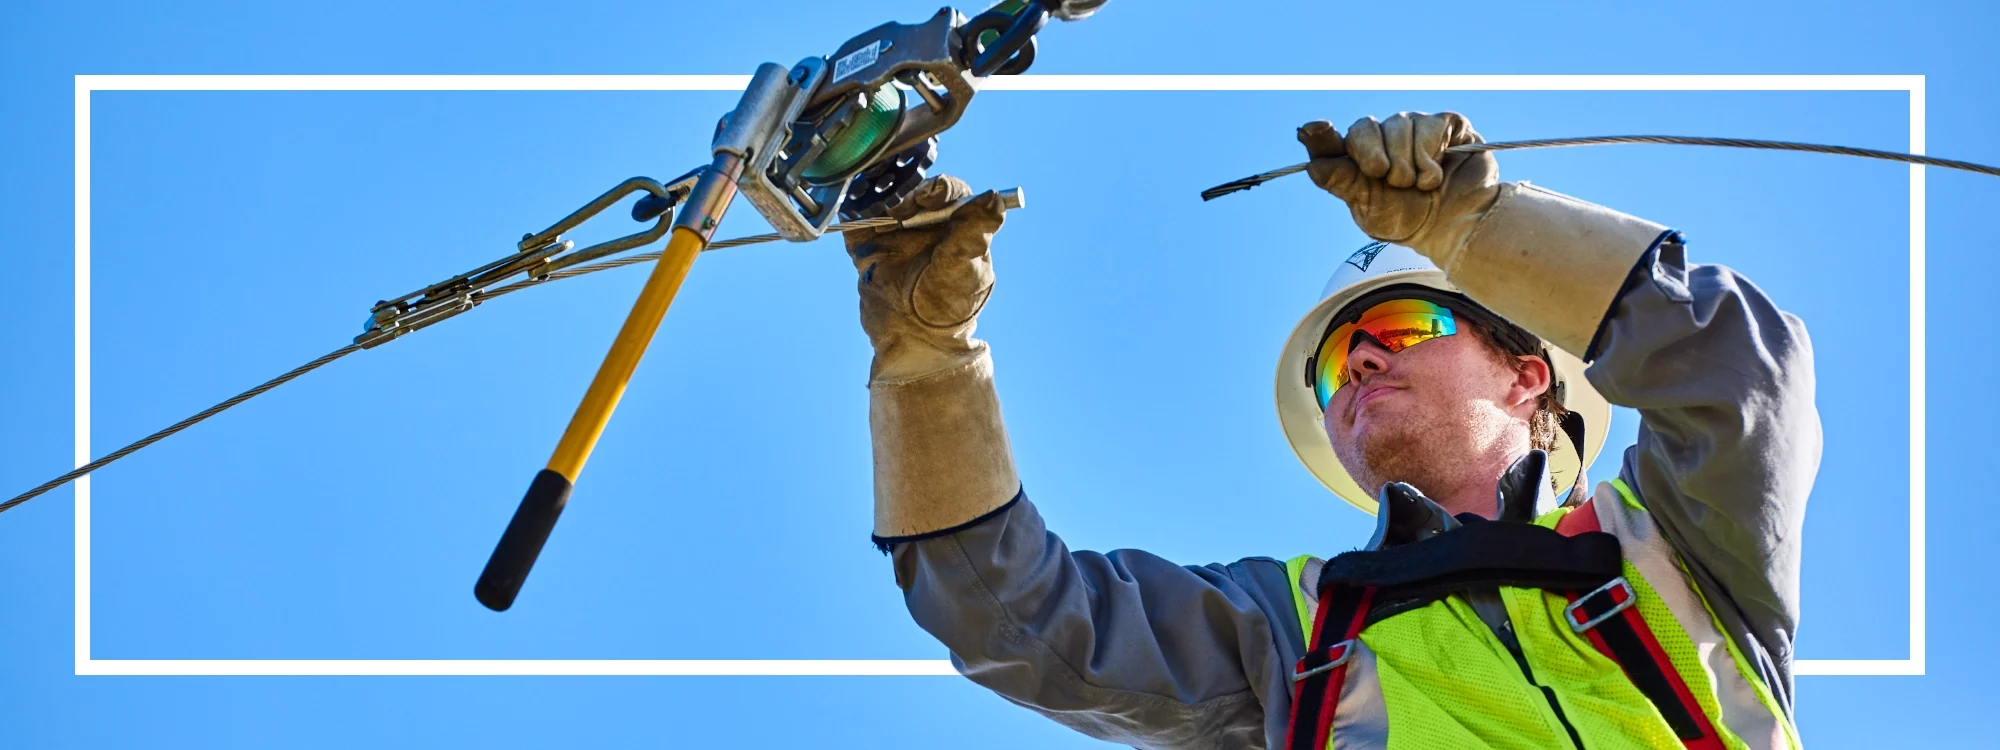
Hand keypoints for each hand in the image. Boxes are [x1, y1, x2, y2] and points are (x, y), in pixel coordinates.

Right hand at [845, 175, 1007, 382]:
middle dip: (907, 196)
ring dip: (880, 203)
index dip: (938, 189)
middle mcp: (926, 228)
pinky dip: (854, 218)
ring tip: (883, 222)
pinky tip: (857, 221)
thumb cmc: (949, 309)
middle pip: (915, 193)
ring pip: (885, 203)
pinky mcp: (868, 251)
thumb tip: (994, 197)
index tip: (929, 199)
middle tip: (902, 213)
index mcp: (956, 228)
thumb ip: (976, 232)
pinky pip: (856, 226)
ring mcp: (895, 237)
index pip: (950, 192)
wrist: (913, 342)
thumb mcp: (966, 269)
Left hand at [1297, 112, 1502, 259]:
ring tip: (1419, 186)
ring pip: (1399, 126)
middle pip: (1364, 127)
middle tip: (1392, 182)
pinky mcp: (1445, 124)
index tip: (1312, 129)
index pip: (1332, 141)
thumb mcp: (1369, 209)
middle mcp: (1383, 136)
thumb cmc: (1408, 219)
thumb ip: (1342, 182)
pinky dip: (1431, 158)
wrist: (1454, 227)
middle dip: (1375, 159)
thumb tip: (1312, 165)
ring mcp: (1414, 126)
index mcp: (1358, 157)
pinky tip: (1436, 175)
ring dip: (1408, 165)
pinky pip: (1430, 126)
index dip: (1320, 135)